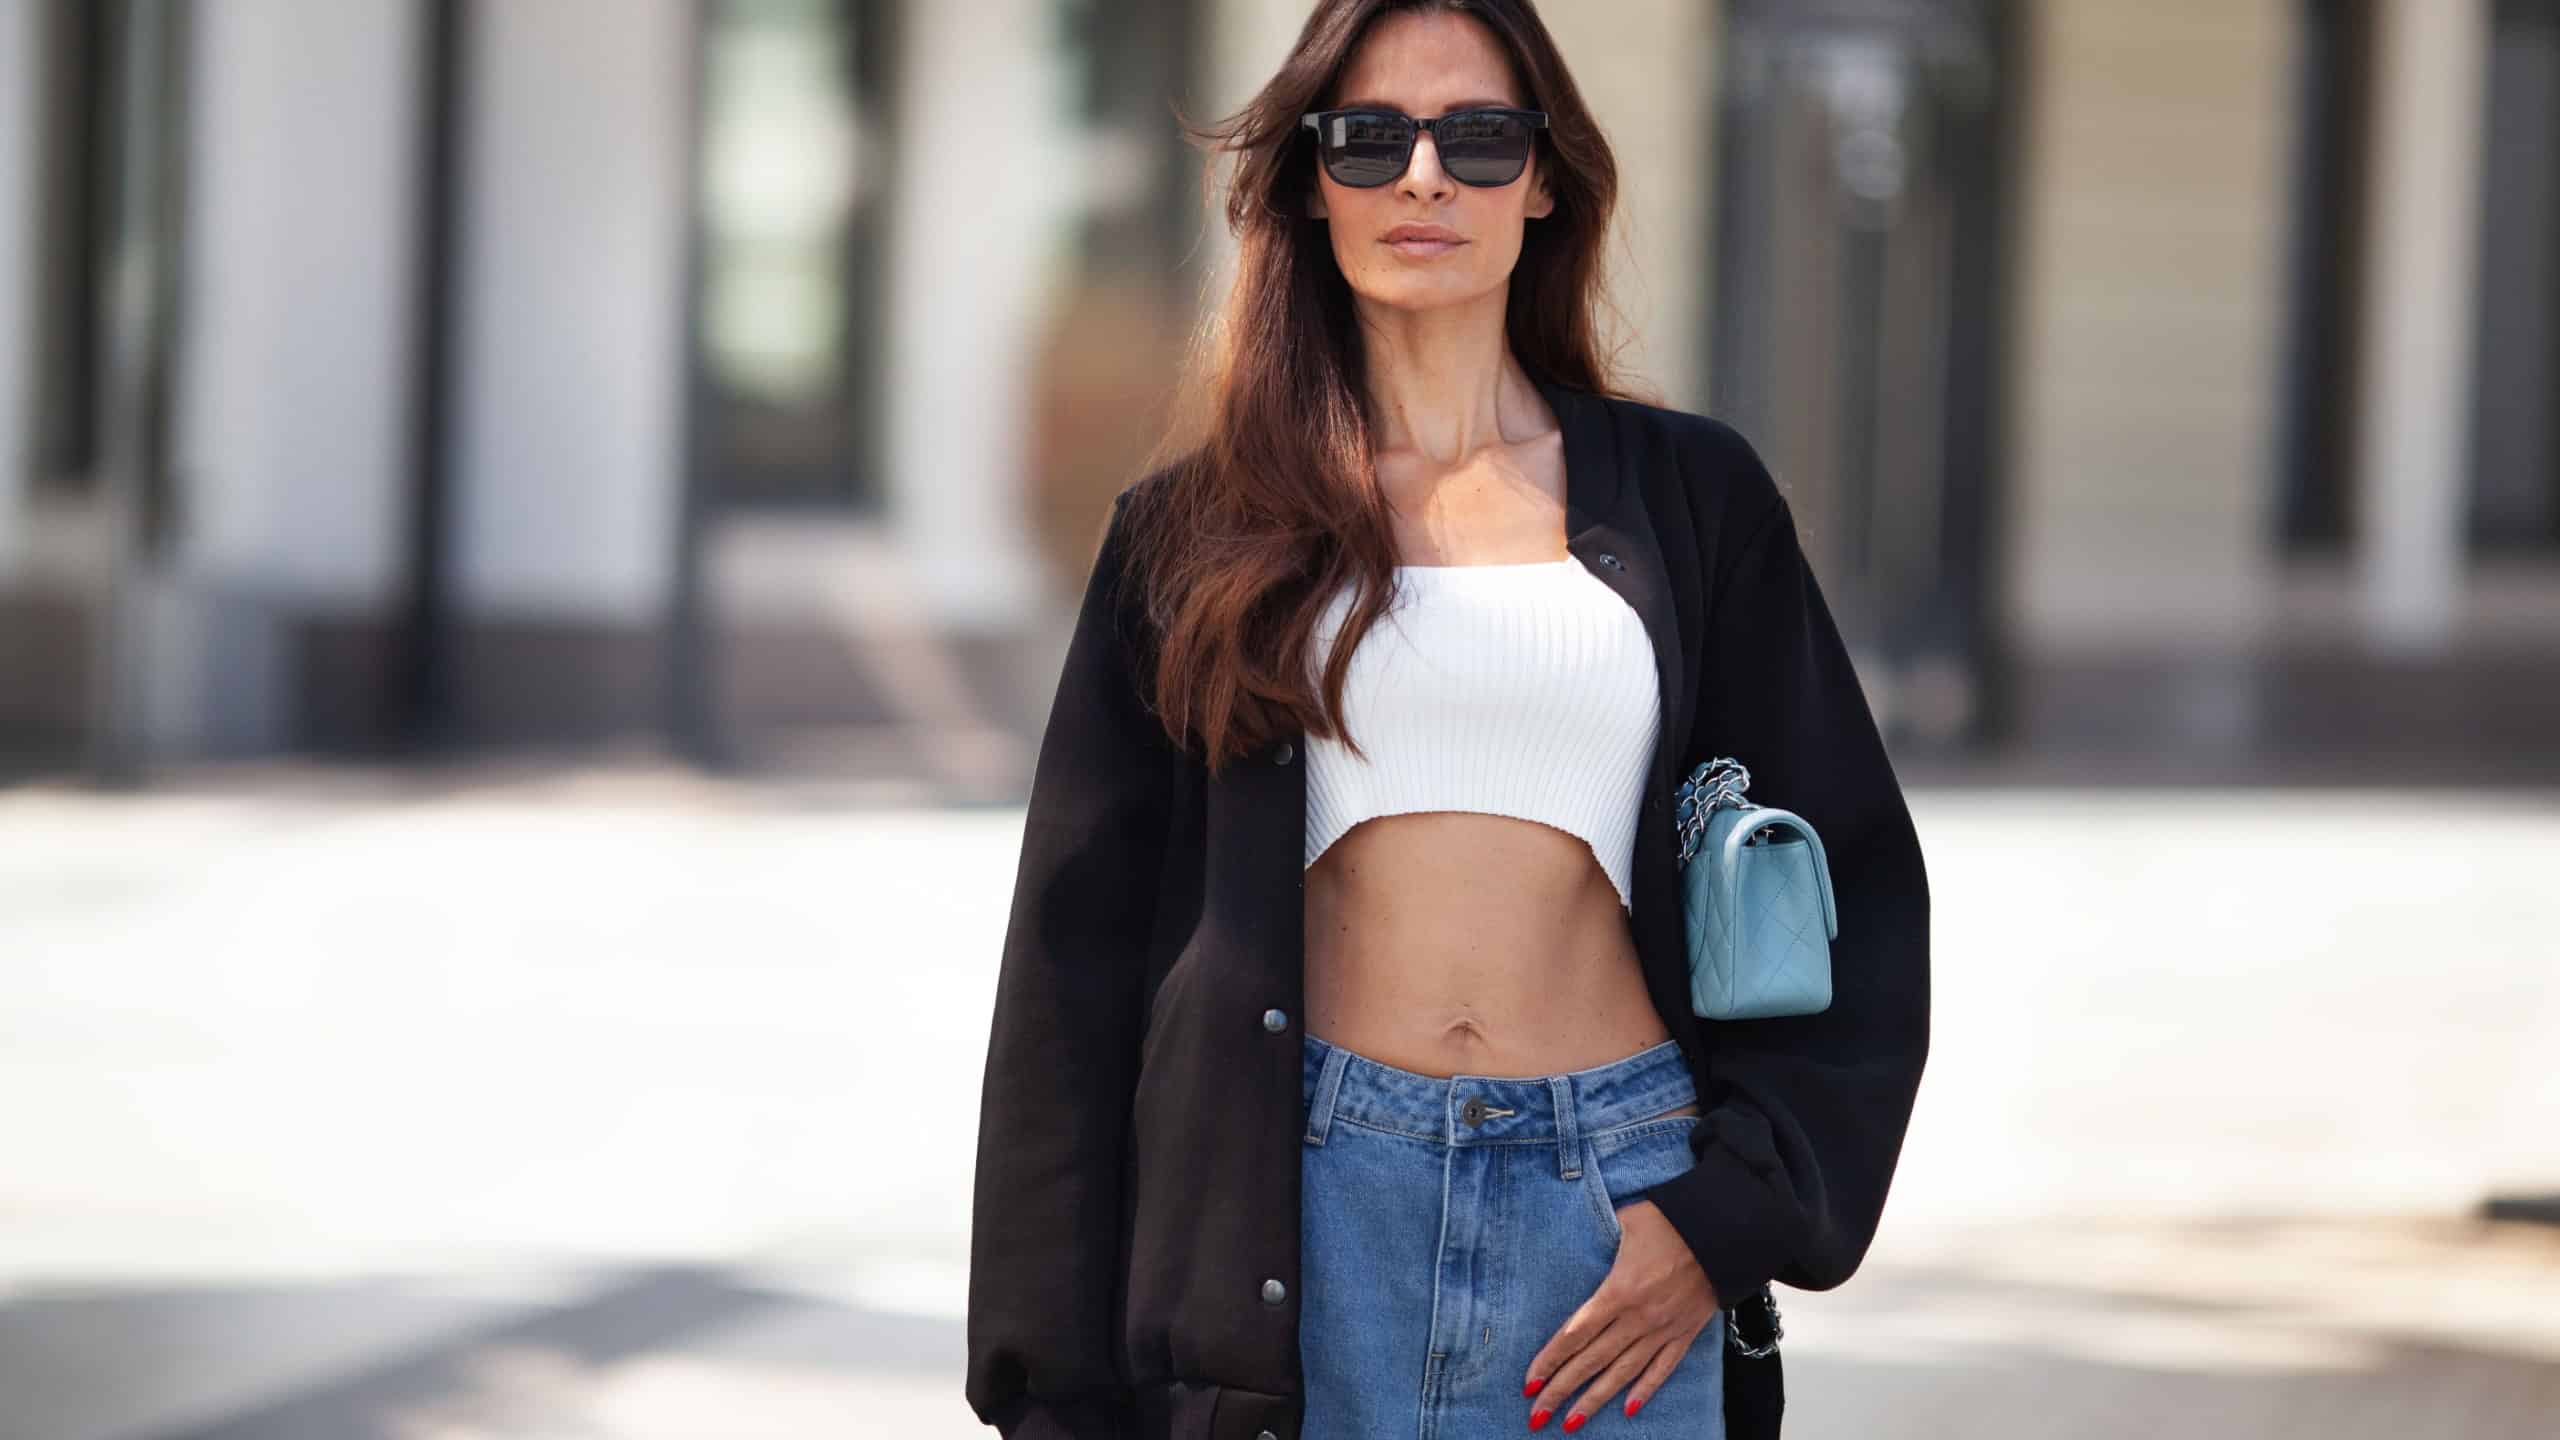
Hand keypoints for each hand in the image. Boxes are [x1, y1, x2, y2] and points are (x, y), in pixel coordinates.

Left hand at [1521, 1198, 1718, 1430]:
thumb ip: (1598, 1233)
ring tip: (1571, 1424)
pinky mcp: (1685, 1332)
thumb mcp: (1626, 1219)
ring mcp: (1663, 1329)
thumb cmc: (1674, 1218)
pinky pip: (1662, 1368)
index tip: (1529, 1382)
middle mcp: (1638, 1317)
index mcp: (1619, 1291)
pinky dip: (1645, 1390)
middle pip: (1592, 1361)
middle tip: (1536, 1415)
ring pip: (1623, 1373)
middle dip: (1561, 1390)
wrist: (1726, 1231)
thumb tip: (1575, 1231)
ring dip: (1595, 1400)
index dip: (1550, 1360)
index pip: (1575, 1334)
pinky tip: (1628, 1411)